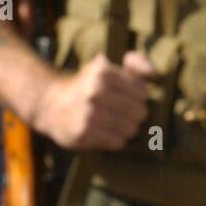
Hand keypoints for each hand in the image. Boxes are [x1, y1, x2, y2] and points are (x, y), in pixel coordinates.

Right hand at [32, 51, 157, 150]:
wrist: (51, 105)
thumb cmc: (86, 86)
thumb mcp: (107, 67)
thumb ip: (136, 63)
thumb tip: (154, 73)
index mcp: (103, 72)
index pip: (142, 92)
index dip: (140, 97)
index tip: (131, 97)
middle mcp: (95, 91)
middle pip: (139, 112)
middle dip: (135, 115)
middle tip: (124, 113)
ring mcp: (88, 113)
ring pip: (130, 129)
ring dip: (126, 129)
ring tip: (115, 123)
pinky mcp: (83, 133)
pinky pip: (117, 142)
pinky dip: (115, 140)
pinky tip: (105, 133)